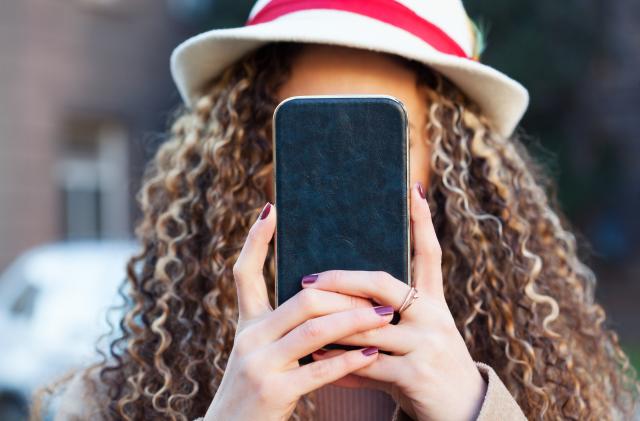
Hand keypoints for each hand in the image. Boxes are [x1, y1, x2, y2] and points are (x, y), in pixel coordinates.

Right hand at [203, 202, 394, 420]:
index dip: (256, 240)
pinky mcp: (274, 391)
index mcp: (247, 324)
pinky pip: (320, 369)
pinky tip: (373, 354)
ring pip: (316, 329)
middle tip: (378, 293)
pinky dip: (350, 360)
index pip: (244, 272)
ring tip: (386, 315)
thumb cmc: (256, 389)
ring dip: (356, 320)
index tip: (273, 209)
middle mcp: (249, 337)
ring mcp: (259, 363)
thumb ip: (282, 326)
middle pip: (303, 299)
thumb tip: (325, 298)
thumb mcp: (259, 352)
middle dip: (345, 294)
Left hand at [306, 182, 487, 420]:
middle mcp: (433, 316)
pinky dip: (339, 364)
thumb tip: (338, 297)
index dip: (422, 220)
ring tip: (302, 316)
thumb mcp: (414, 335)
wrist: (460, 412)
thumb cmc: (426, 365)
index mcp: (433, 302)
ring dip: (332, 325)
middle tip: (310, 280)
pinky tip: (318, 363)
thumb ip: (384, 316)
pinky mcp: (416, 374)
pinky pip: (366, 365)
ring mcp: (427, 344)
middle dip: (342, 280)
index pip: (429, 253)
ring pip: (366, 326)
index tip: (412, 188)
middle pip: (382, 284)